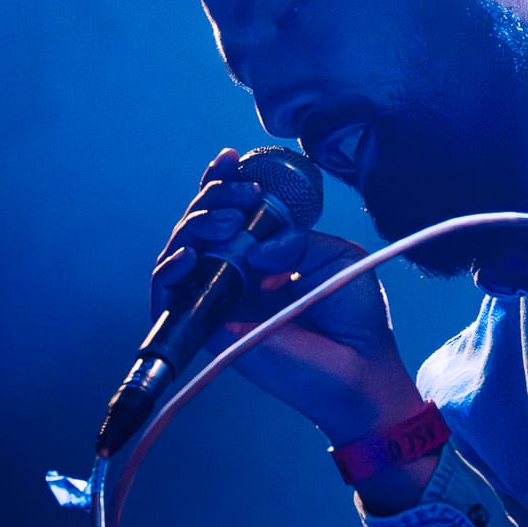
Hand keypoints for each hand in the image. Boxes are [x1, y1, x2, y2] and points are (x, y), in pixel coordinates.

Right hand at [152, 149, 421, 442]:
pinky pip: (168, 297)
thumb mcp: (334, 256)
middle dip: (211, 198)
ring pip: (179, 253)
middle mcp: (237, 273)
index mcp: (264, 253)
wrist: (359, 367)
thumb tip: (256, 247)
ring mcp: (220, 300)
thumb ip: (294, 238)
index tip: (229, 159)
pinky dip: (168, 271)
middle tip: (241, 196)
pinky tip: (191, 256)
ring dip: (194, 227)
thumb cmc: (354, 316)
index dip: (221, 184)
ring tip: (229, 224)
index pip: (229, 212)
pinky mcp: (208, 330)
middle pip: (199, 226)